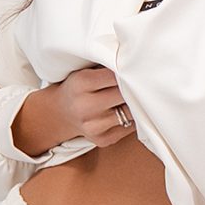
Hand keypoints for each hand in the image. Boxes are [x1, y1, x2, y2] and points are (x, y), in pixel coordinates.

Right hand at [11, 65, 136, 158]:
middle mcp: (85, 106)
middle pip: (125, 94)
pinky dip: (133, 118)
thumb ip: (107, 66)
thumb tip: (138, 64)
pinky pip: (130, 127)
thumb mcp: (85, 70)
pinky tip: (125, 110)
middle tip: (142, 80)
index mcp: (80, 83)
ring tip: (135, 95)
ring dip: (136, 104)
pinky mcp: (102, 140)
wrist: (61, 113)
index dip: (129, 71)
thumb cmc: (79, 86)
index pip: (116, 75)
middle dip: (135, 87)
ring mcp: (93, 126)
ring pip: (131, 112)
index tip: (136, 67)